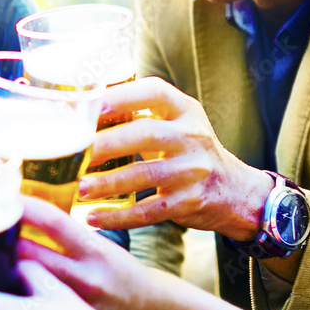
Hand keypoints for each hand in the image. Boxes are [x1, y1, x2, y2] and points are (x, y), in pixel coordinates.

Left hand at [16, 195, 180, 309]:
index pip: (54, 221)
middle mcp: (84, 277)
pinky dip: (7, 299)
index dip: (25, 206)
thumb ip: (66, 236)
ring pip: (22, 286)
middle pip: (29, 255)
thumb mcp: (101, 247)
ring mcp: (73, 307)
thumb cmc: (120, 274)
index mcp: (95, 250)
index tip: (0, 194)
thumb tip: (20, 214)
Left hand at [79, 77, 272, 237]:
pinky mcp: (189, 202)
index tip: (93, 104)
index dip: (123, 96)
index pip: (155, 92)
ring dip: (107, 182)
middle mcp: (192, 137)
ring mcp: (193, 171)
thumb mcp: (179, 123)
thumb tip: (86, 107)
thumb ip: (143, 114)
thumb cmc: (192, 152)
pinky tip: (93, 217)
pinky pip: (148, 211)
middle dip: (107, 143)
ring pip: (145, 175)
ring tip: (79, 187)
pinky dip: (118, 216)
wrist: (235, 191)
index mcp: (185, 110)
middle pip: (146, 134)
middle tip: (74, 152)